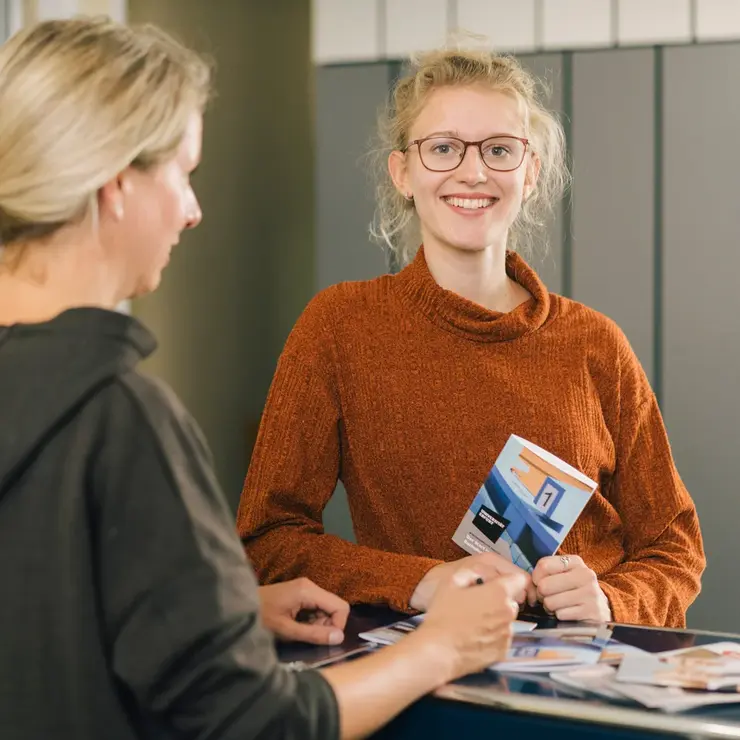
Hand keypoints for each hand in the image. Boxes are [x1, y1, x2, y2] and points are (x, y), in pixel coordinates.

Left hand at [259, 578, 349, 644]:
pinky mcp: (300, 594)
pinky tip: (296, 627)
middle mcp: (310, 586)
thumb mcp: (287, 630)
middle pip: (334, 607)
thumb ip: (314, 634)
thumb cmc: (260, 618)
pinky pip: (316, 608)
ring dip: (318, 625)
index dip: (337, 625)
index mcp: (308, 591)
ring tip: (299, 632)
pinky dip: (311, 621)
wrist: (237, 607)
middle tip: (308, 636)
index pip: (340, 606)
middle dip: (327, 625)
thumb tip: (339, 638)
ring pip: (326, 609)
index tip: (325, 639)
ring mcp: (305, 589)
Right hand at [413, 569, 527, 680]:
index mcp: (498, 593)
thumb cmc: (443, 617)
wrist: (439, 650)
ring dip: (495, 618)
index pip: (519, 579)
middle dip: (498, 599)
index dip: (508, 579)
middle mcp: (507, 613)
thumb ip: (472, 572)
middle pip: (511, 600)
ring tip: (473, 621)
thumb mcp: (451, 582)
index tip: (497, 583)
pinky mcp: (503, 651)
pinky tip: (475, 635)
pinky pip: (502, 637)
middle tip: (477, 603)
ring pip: (506, 619)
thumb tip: (480, 574)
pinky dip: (493, 635)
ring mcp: (506, 634)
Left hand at [531, 555, 611, 621]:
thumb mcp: (565, 573)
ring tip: (558, 605)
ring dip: (550, 607)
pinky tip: (567, 613)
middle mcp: (585, 575)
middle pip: (544, 585)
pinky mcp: (591, 612)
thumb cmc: (575, 589)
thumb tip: (531, 581)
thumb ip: (548, 571)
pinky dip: (560, 616)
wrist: (601, 608)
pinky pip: (560, 615)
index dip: (536, 577)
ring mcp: (590, 594)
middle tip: (548, 597)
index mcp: (576, 562)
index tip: (539, 583)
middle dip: (542, 595)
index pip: (544, 565)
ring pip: (550, 602)